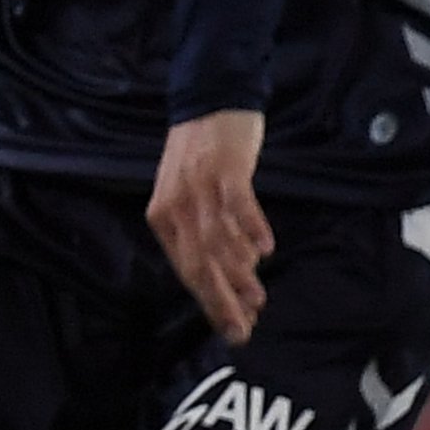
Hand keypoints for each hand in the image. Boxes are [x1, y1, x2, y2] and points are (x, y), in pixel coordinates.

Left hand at [147, 107, 271, 344]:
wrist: (208, 100)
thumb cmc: (202, 155)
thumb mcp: (188, 197)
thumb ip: (203, 233)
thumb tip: (232, 275)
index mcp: (163, 217)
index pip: (185, 270)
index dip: (209, 302)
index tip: (231, 329)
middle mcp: (176, 205)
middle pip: (198, 263)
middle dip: (221, 300)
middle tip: (243, 328)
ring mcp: (199, 187)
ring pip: (216, 239)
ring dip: (238, 272)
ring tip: (258, 297)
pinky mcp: (224, 168)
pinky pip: (237, 205)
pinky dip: (251, 228)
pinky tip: (265, 250)